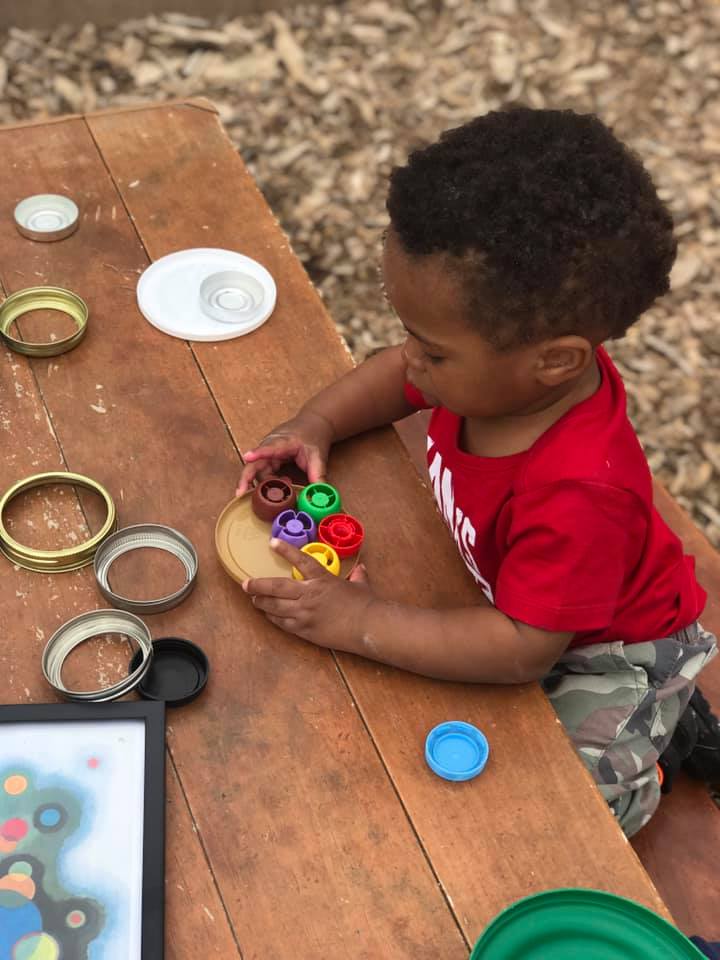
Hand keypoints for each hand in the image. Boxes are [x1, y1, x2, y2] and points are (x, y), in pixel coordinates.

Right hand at [236, 411, 333, 495]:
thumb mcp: (318, 456)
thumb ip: (318, 476)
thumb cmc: (313, 436)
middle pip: (255, 462)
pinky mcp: (268, 458)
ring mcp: (267, 451)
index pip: (269, 447)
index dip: (258, 453)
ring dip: (263, 484)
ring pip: (258, 470)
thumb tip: (320, 496)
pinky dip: (268, 482)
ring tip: (279, 492)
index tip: (247, 457)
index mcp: (284, 441)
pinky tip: (282, 486)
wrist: (313, 424)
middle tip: (240, 493)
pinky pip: (263, 472)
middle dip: (246, 477)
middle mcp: (270, 445)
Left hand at [242, 538, 372, 651]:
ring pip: (275, 607)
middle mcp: (309, 594)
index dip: (286, 550)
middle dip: (258, 585)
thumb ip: (358, 576)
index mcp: (323, 579)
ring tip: (254, 600)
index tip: (272, 543)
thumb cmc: (367, 604)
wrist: (369, 627)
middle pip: (276, 587)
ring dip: (262, 603)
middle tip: (246, 584)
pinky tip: (268, 616)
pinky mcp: (305, 630)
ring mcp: (305, 613)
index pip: (301, 560)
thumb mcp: (362, 586)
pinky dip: (273, 618)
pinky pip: (283, 624)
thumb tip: (361, 569)